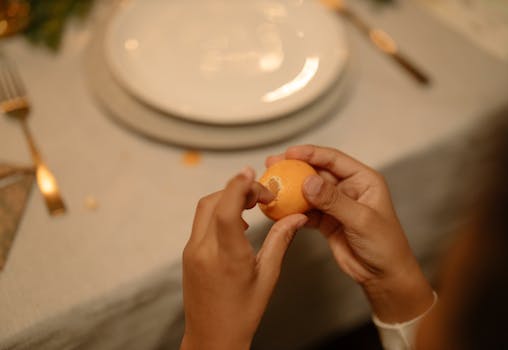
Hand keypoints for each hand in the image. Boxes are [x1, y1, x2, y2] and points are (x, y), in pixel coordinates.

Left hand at [181, 168, 307, 349]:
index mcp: (227, 258)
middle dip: (237, 188)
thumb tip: (296, 217)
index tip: (254, 176)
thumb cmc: (242, 314)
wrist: (212, 338)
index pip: (225, 209)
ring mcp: (192, 252)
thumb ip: (280, 241)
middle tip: (261, 194)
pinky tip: (237, 222)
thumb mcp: (268, 277)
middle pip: (213, 201)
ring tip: (251, 205)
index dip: (239, 186)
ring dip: (226, 198)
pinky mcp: (188, 254)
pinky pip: (202, 222)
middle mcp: (204, 251)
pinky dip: (218, 212)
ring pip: (205, 209)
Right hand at [267, 145, 433, 322]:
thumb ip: (333, 200)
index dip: (310, 154)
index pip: (333, 160)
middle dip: (294, 168)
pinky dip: (292, 210)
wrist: (383, 276)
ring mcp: (335, 204)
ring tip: (271, 185)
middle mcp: (348, 188)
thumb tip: (308, 182)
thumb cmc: (385, 245)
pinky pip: (306, 210)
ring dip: (290, 189)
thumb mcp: (360, 219)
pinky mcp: (326, 220)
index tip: (290, 153)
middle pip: (317, 172)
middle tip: (273, 164)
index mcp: (363, 180)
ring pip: (308, 191)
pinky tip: (279, 209)